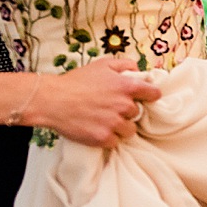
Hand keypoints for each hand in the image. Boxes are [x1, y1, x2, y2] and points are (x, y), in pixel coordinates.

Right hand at [28, 58, 159, 147]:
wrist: (52, 100)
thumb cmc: (76, 81)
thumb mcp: (102, 64)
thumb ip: (125, 65)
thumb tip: (138, 71)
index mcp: (127, 87)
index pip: (154, 94)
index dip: (149, 96)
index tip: (144, 98)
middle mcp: (124, 105)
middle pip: (138, 114)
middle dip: (127, 112)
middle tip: (111, 108)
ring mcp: (114, 123)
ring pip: (129, 130)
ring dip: (120, 127)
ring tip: (105, 121)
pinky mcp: (103, 138)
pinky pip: (115, 142)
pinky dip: (108, 138)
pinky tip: (97, 129)